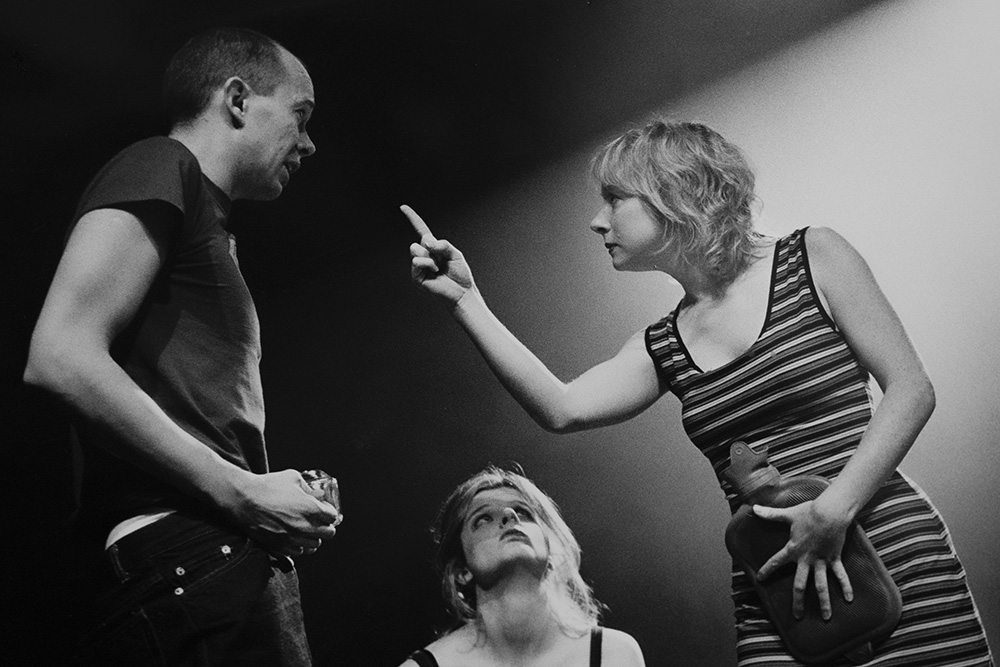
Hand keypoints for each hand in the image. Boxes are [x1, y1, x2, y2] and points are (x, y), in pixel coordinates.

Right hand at [222, 469, 340, 557]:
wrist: (244, 499)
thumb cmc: (268, 486)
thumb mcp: (293, 477)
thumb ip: (308, 487)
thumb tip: (314, 494)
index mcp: (311, 508)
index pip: (332, 517)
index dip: (330, 512)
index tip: (325, 509)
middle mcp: (304, 527)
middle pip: (328, 534)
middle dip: (326, 526)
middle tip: (320, 520)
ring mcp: (292, 539)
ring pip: (314, 545)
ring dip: (314, 537)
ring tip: (307, 529)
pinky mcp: (280, 547)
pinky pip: (299, 552)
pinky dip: (300, 545)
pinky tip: (295, 537)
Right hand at [400, 205, 474, 305]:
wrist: (461, 291)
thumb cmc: (460, 273)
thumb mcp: (455, 253)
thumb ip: (443, 244)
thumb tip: (427, 242)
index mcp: (434, 247)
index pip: (421, 229)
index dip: (413, 218)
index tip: (403, 207)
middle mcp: (425, 254)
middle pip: (420, 240)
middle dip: (429, 245)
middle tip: (439, 257)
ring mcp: (419, 265)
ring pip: (415, 249)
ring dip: (429, 257)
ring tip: (438, 267)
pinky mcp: (417, 275)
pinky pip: (416, 261)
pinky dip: (427, 264)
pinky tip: (434, 272)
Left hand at [753, 500, 853, 619]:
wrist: (830, 512)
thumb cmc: (808, 512)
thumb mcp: (787, 514)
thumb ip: (770, 514)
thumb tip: (753, 507)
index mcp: (793, 549)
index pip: (776, 562)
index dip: (767, 570)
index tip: (760, 579)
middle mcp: (806, 559)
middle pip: (799, 584)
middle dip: (797, 601)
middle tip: (797, 616)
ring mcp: (821, 561)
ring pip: (821, 586)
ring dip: (824, 602)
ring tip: (826, 618)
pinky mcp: (834, 559)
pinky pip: (841, 575)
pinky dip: (846, 587)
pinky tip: (849, 600)